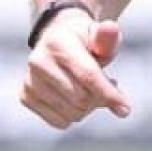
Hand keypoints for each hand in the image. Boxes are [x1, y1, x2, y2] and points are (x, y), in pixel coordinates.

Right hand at [19, 11, 132, 128]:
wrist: (57, 40)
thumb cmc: (85, 41)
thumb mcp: (99, 36)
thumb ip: (108, 38)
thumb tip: (111, 28)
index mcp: (57, 42)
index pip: (88, 76)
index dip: (109, 94)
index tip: (126, 109)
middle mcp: (38, 61)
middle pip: (82, 99)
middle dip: (101, 98)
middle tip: (108, 84)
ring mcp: (29, 80)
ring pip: (72, 114)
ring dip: (90, 107)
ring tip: (90, 88)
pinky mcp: (25, 97)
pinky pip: (60, 122)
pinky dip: (74, 115)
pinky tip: (75, 97)